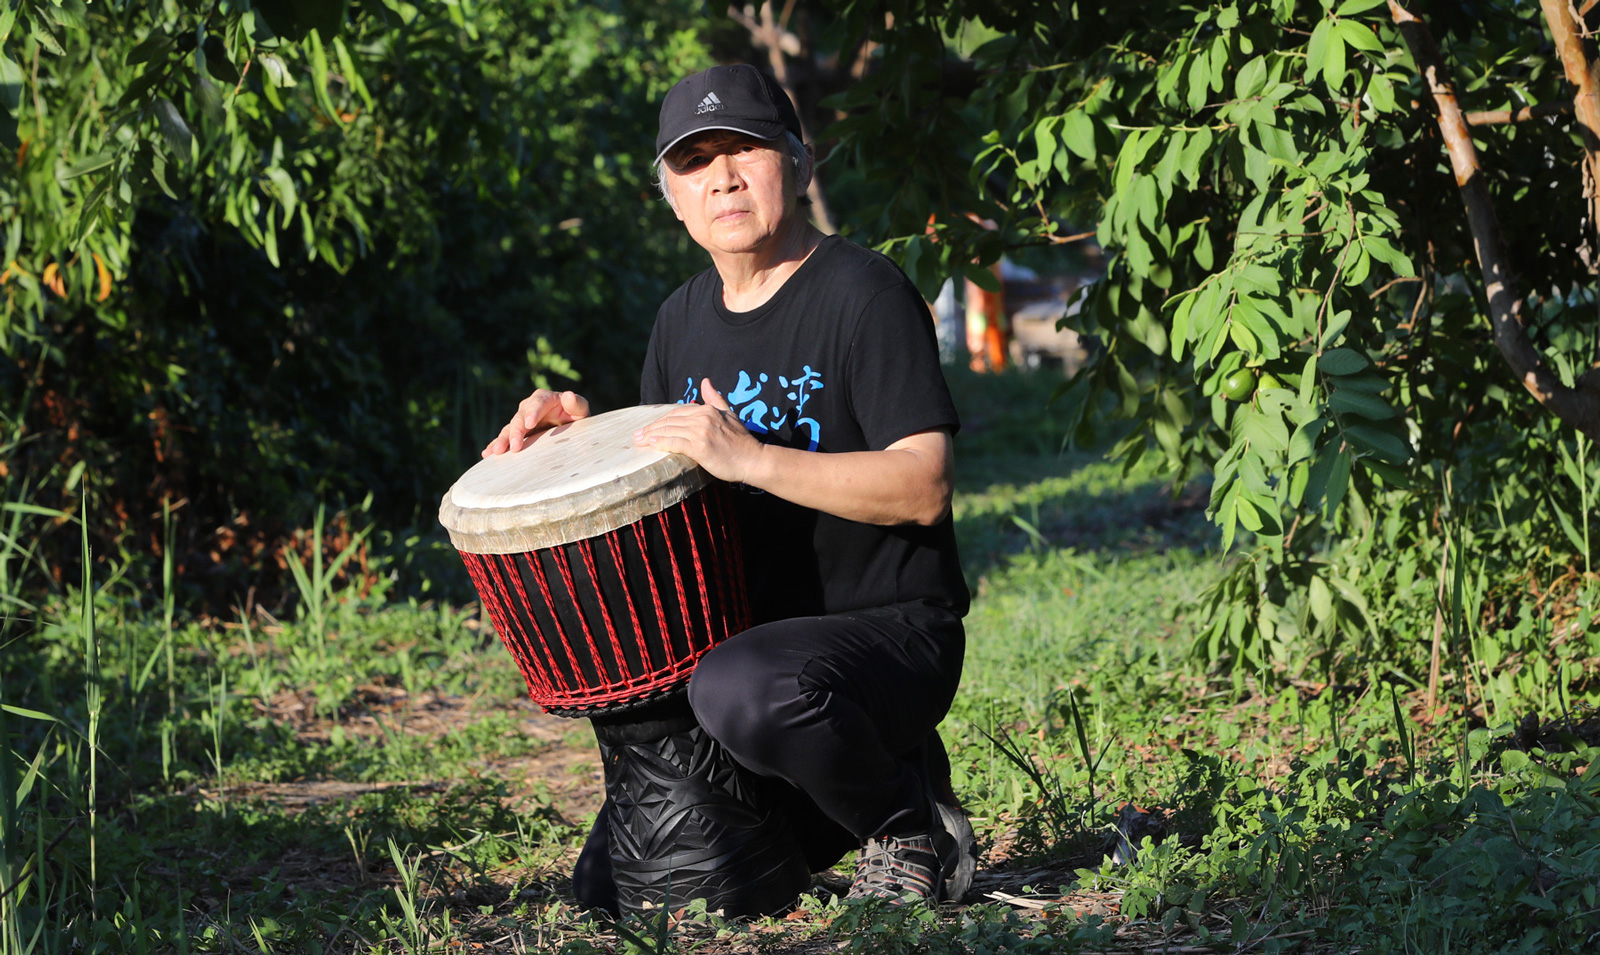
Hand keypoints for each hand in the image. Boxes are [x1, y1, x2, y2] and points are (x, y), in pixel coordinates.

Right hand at [482, 389, 589, 456]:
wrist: (570, 426)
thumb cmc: (576, 416)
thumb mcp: (580, 410)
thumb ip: (576, 404)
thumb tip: (568, 395)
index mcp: (544, 398)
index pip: (537, 402)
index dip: (532, 412)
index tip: (529, 424)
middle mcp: (529, 407)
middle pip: (519, 418)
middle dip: (515, 432)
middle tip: (514, 446)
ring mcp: (521, 420)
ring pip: (509, 429)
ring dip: (501, 440)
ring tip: (495, 452)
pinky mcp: (517, 433)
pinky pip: (505, 438)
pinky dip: (496, 445)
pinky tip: (487, 454)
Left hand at [634, 379, 763, 483]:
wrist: (753, 460)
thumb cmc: (741, 441)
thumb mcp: (730, 414)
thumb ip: (715, 398)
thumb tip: (706, 381)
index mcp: (707, 410)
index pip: (676, 413)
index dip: (660, 420)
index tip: (648, 428)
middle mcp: (703, 418)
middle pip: (669, 421)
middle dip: (651, 428)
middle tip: (636, 436)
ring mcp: (701, 432)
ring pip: (669, 431)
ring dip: (651, 436)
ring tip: (638, 442)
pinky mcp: (700, 447)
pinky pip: (675, 442)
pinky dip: (661, 443)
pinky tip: (651, 445)